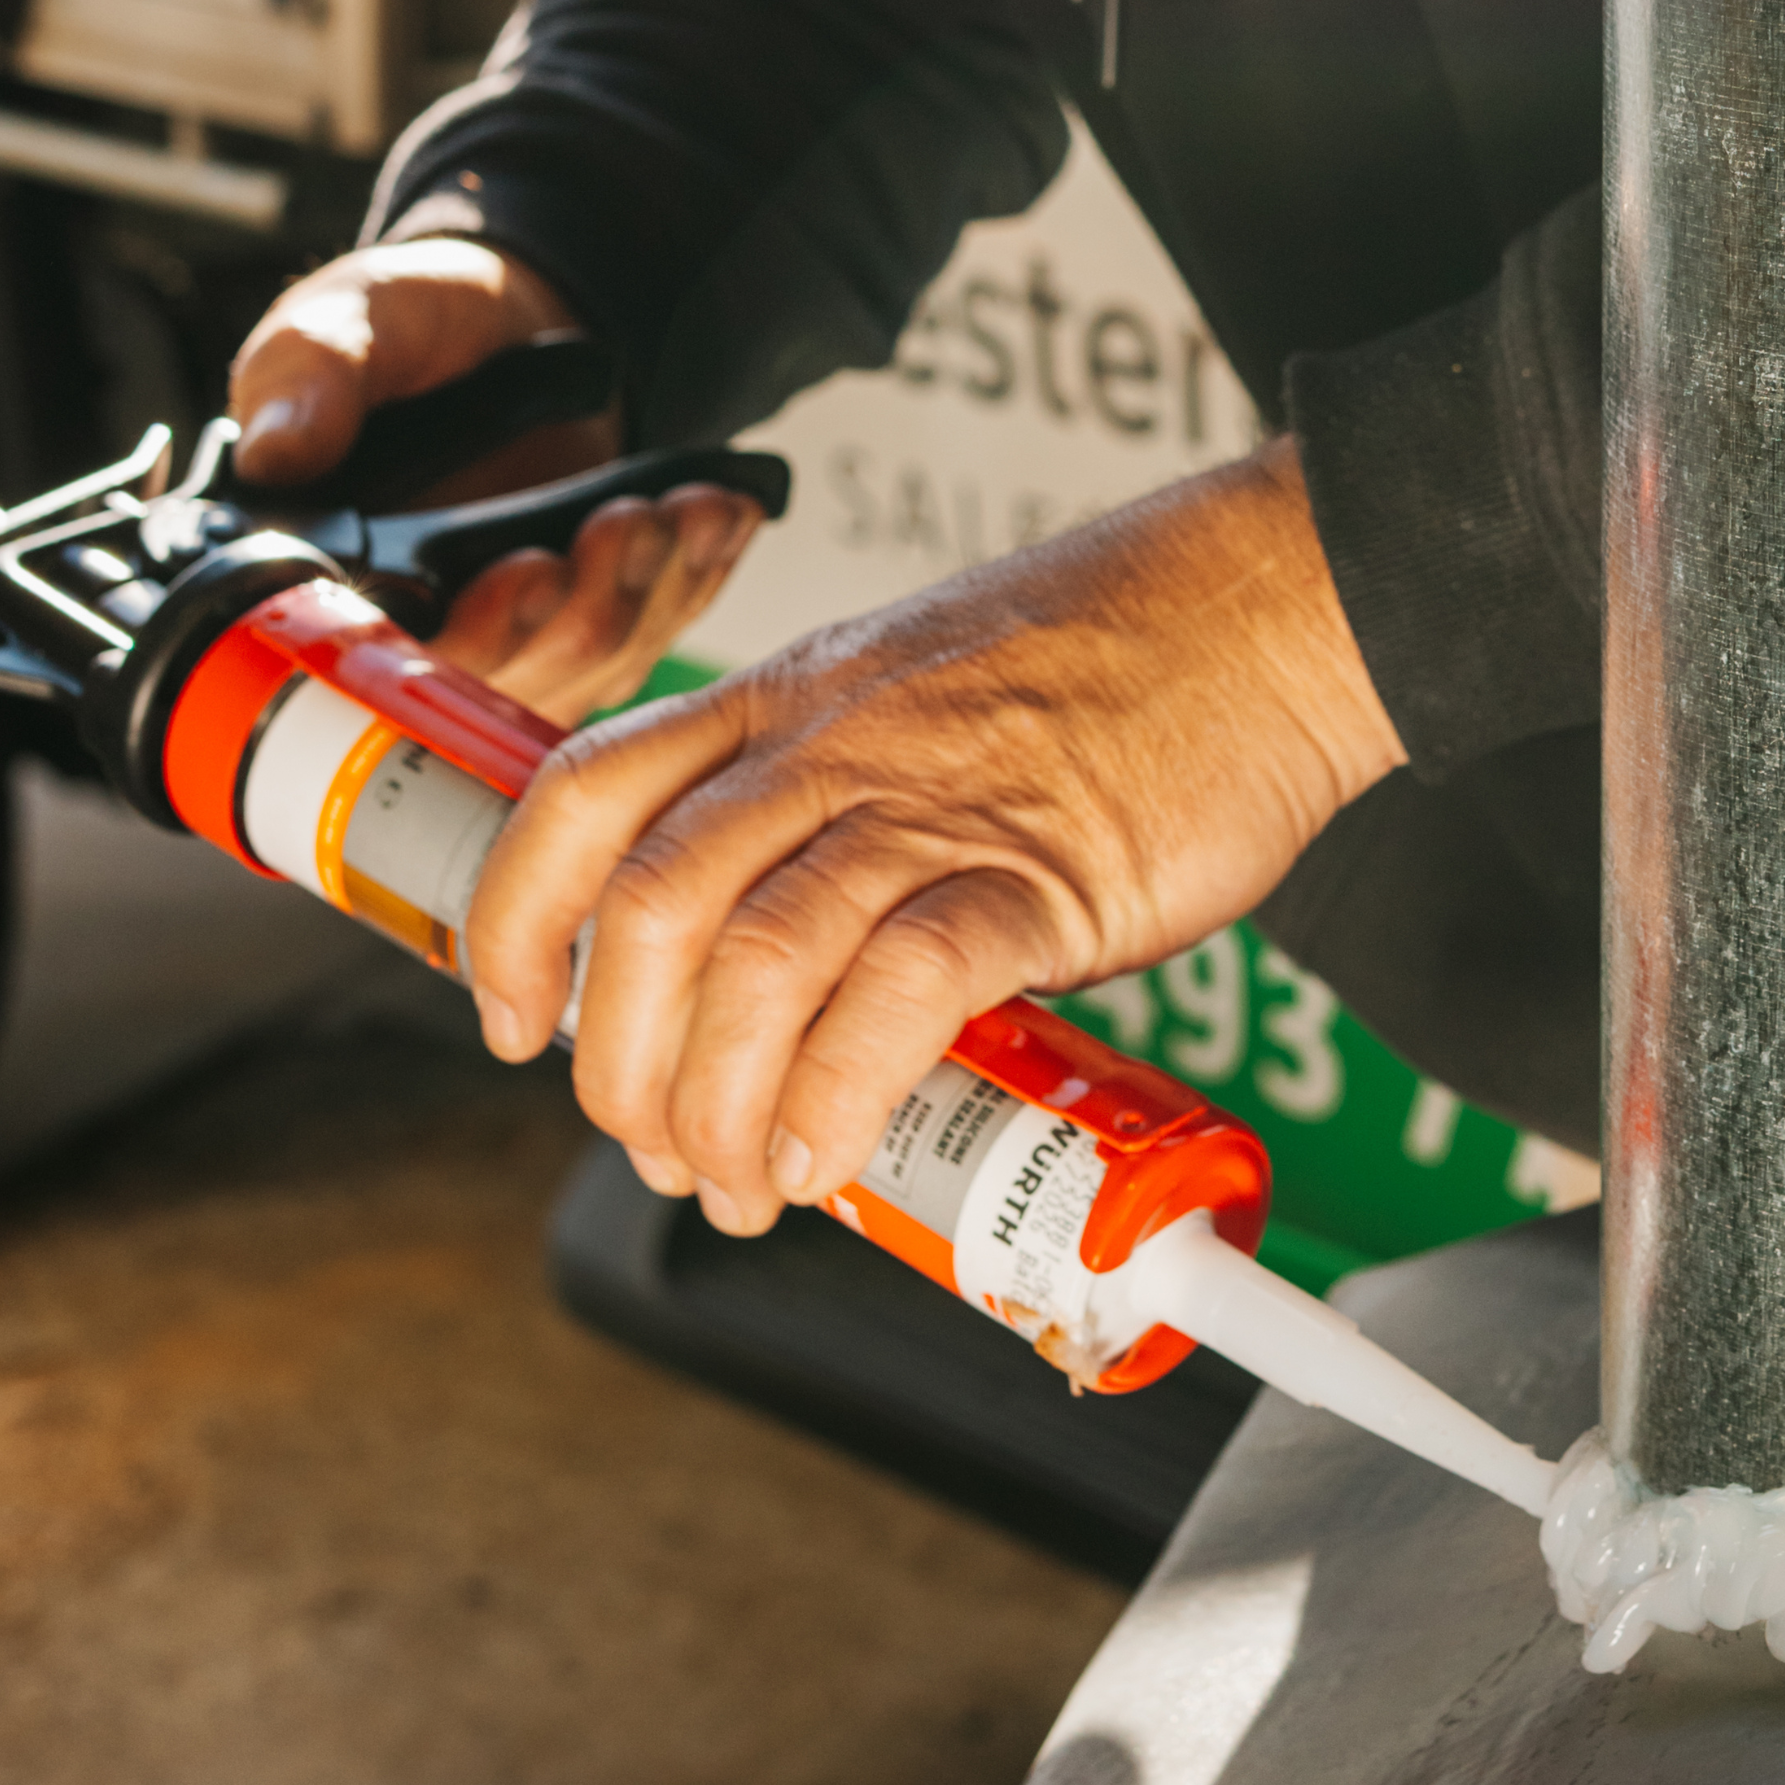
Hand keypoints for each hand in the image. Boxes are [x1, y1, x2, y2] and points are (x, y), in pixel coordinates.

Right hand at [226, 230, 761, 720]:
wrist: (506, 320)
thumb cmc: (411, 328)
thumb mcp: (346, 319)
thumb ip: (309, 374)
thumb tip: (278, 447)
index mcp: (338, 578)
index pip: (391, 659)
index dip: (467, 635)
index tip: (525, 572)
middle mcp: (428, 630)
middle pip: (514, 676)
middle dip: (580, 607)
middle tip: (622, 525)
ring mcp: (519, 638)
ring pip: (595, 661)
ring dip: (648, 587)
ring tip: (676, 510)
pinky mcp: (593, 623)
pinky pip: (655, 628)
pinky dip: (696, 574)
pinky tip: (721, 518)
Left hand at [463, 438, 1404, 1234]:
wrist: (1271, 603)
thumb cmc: (1122, 656)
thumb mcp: (923, 688)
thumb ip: (846, 804)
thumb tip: (793, 969)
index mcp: (791, 696)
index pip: (583, 795)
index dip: (513, 922)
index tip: (512, 1022)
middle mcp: (833, 743)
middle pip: (645, 907)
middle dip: (618, 1062)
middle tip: (655, 1147)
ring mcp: (930, 802)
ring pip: (752, 961)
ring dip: (717, 1105)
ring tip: (746, 1181)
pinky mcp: (1039, 871)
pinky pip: (899, 991)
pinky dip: (840, 1093)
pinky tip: (833, 1154)